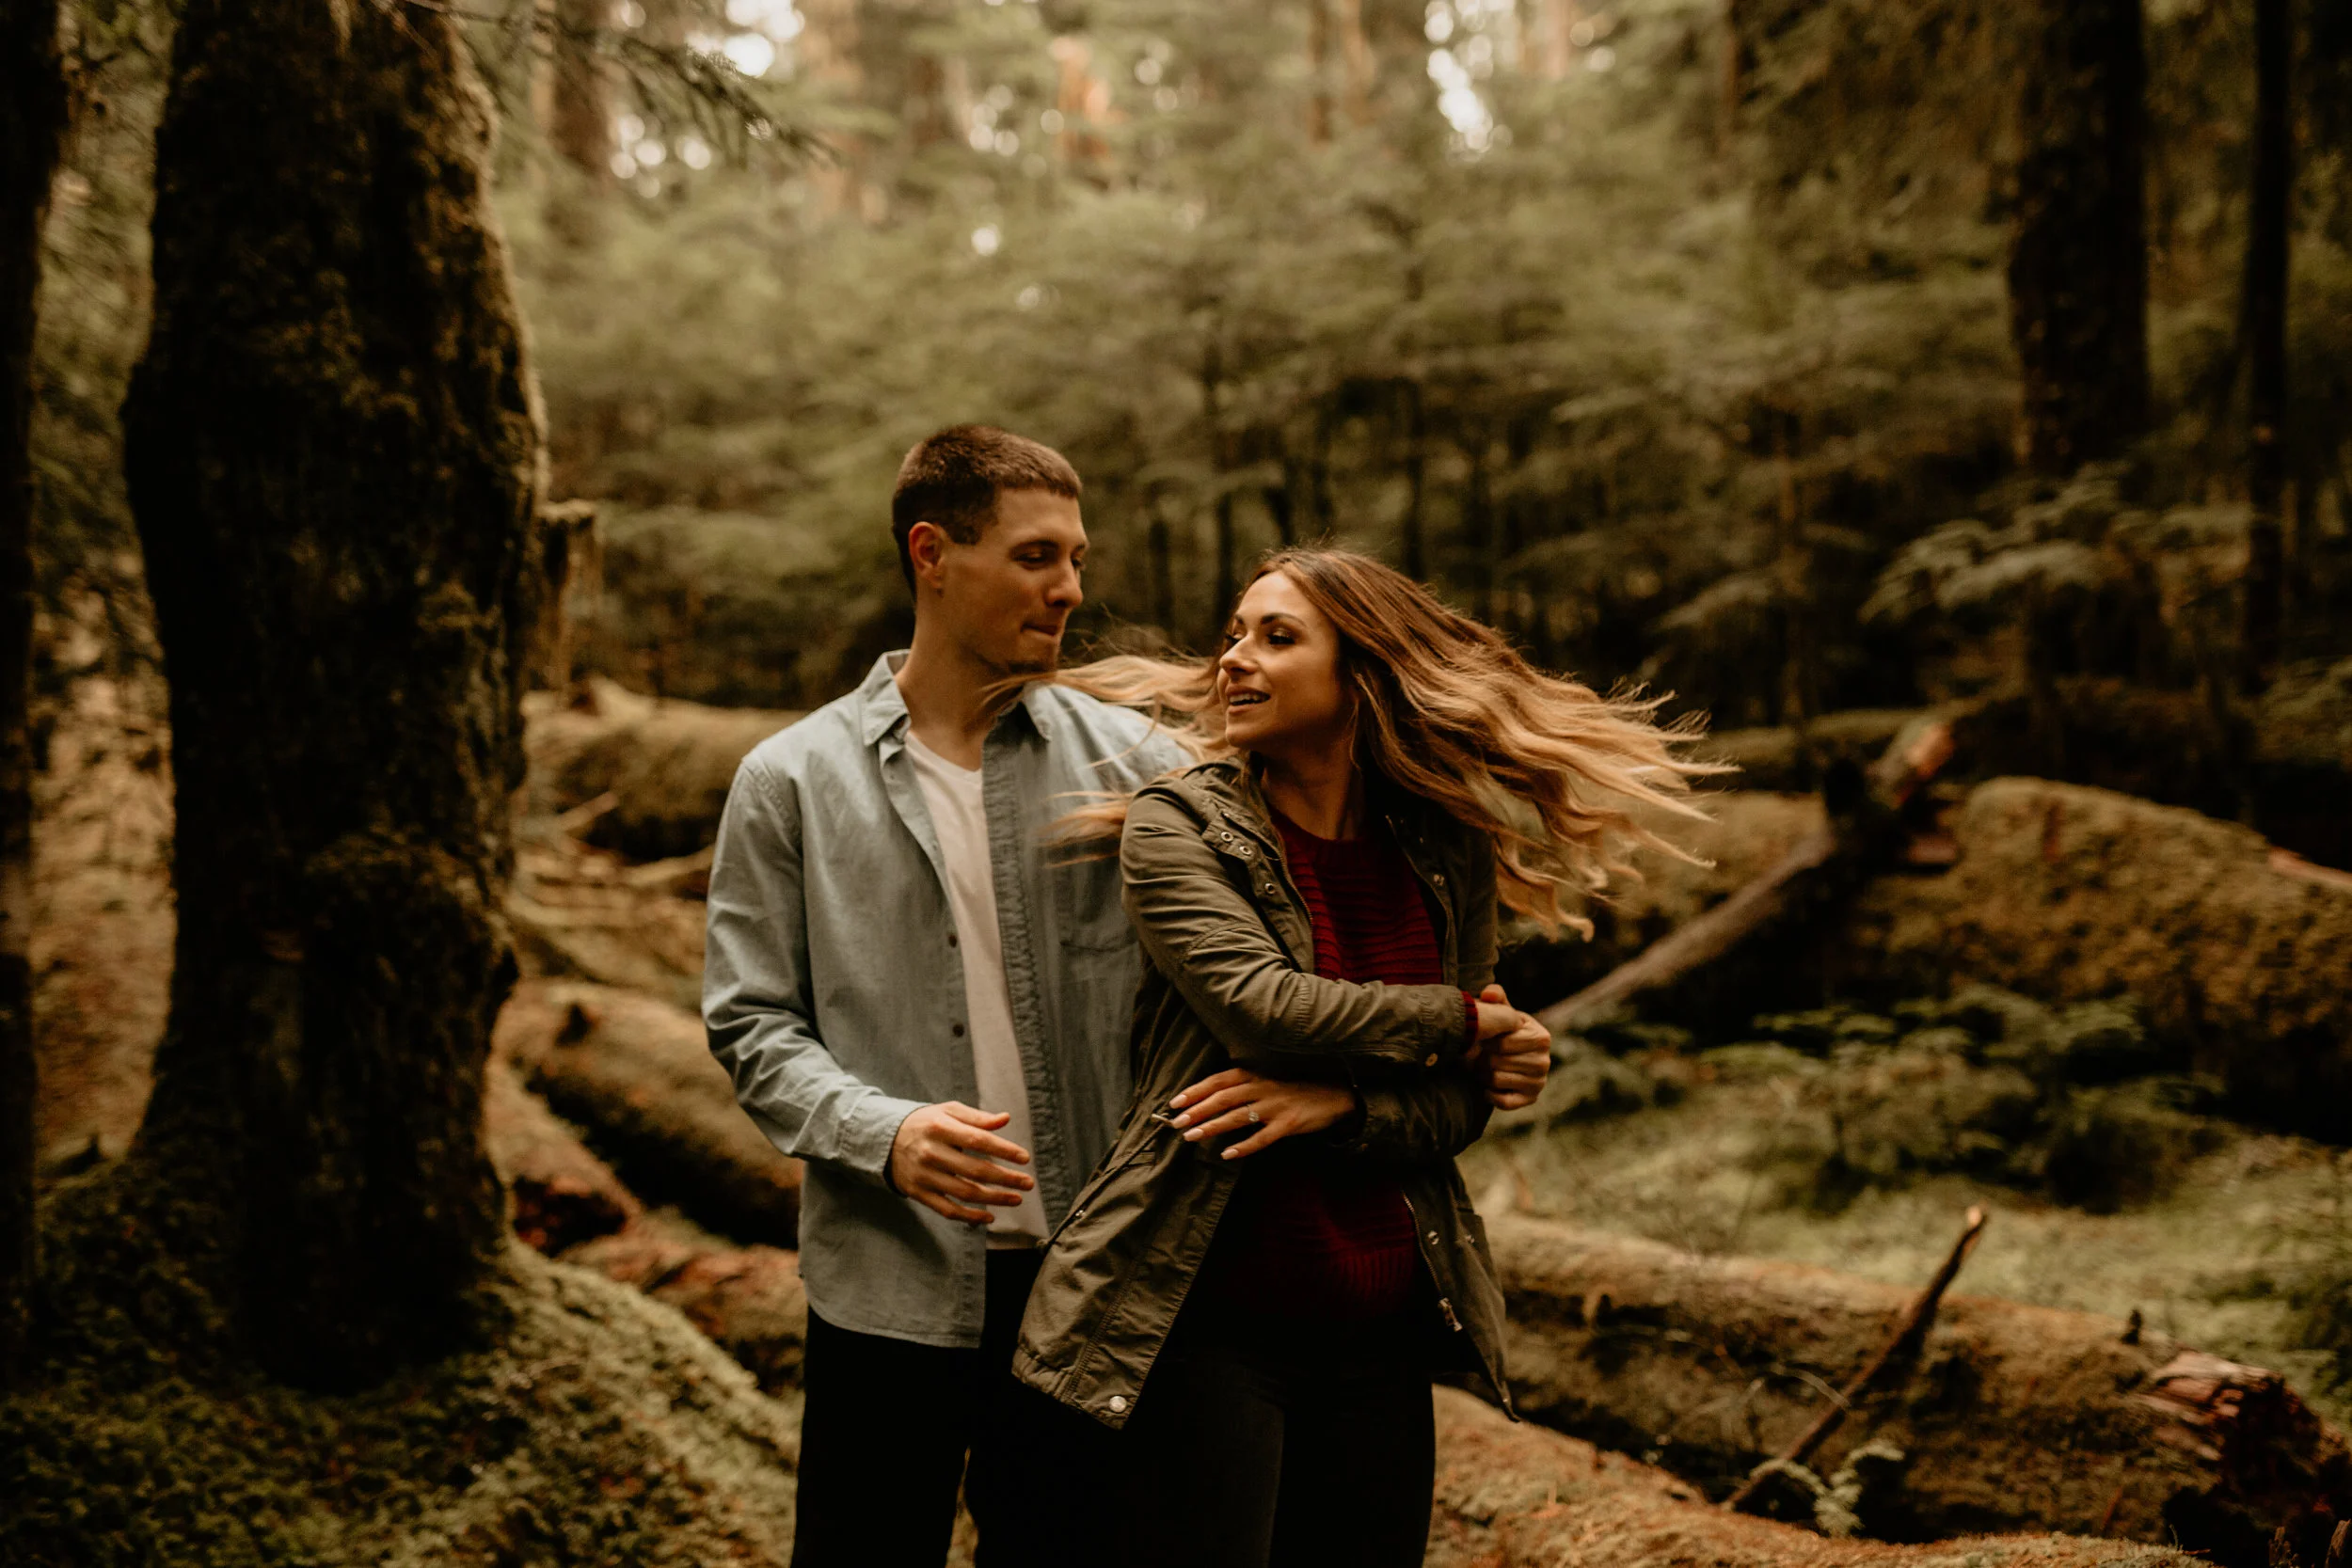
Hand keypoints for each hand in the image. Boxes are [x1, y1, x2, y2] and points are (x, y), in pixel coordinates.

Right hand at [889, 1102, 1034, 1225]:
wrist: (884, 1140)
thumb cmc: (925, 1123)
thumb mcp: (947, 1111)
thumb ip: (977, 1117)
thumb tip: (1005, 1119)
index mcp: (940, 1127)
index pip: (978, 1140)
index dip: (1003, 1150)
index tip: (1025, 1158)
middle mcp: (930, 1152)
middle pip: (975, 1170)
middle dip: (1006, 1178)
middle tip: (1028, 1183)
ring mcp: (924, 1175)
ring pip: (964, 1193)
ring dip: (994, 1199)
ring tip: (1016, 1198)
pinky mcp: (918, 1194)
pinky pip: (948, 1210)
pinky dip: (970, 1217)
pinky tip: (990, 1216)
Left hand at [1168, 1068, 1358, 1160]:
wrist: (1335, 1095)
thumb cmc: (1295, 1090)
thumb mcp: (1268, 1083)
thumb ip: (1243, 1090)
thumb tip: (1209, 1103)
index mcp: (1256, 1075)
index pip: (1219, 1080)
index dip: (1196, 1090)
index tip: (1175, 1102)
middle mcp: (1263, 1087)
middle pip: (1224, 1097)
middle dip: (1197, 1109)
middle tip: (1176, 1122)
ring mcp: (1276, 1105)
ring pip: (1238, 1116)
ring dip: (1212, 1126)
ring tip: (1191, 1136)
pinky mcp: (1289, 1123)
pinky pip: (1263, 1137)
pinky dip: (1244, 1146)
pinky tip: (1227, 1154)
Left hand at [1468, 984, 1550, 1110]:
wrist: (1507, 1056)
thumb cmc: (1503, 1030)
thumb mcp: (1501, 1012)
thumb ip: (1495, 998)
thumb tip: (1489, 994)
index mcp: (1541, 1037)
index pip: (1503, 1044)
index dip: (1486, 1041)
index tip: (1483, 1038)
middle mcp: (1545, 1061)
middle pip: (1497, 1063)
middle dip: (1482, 1058)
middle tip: (1479, 1054)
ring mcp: (1540, 1082)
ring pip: (1496, 1080)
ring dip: (1483, 1074)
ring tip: (1483, 1066)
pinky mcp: (1531, 1099)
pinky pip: (1504, 1101)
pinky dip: (1490, 1094)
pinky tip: (1487, 1085)